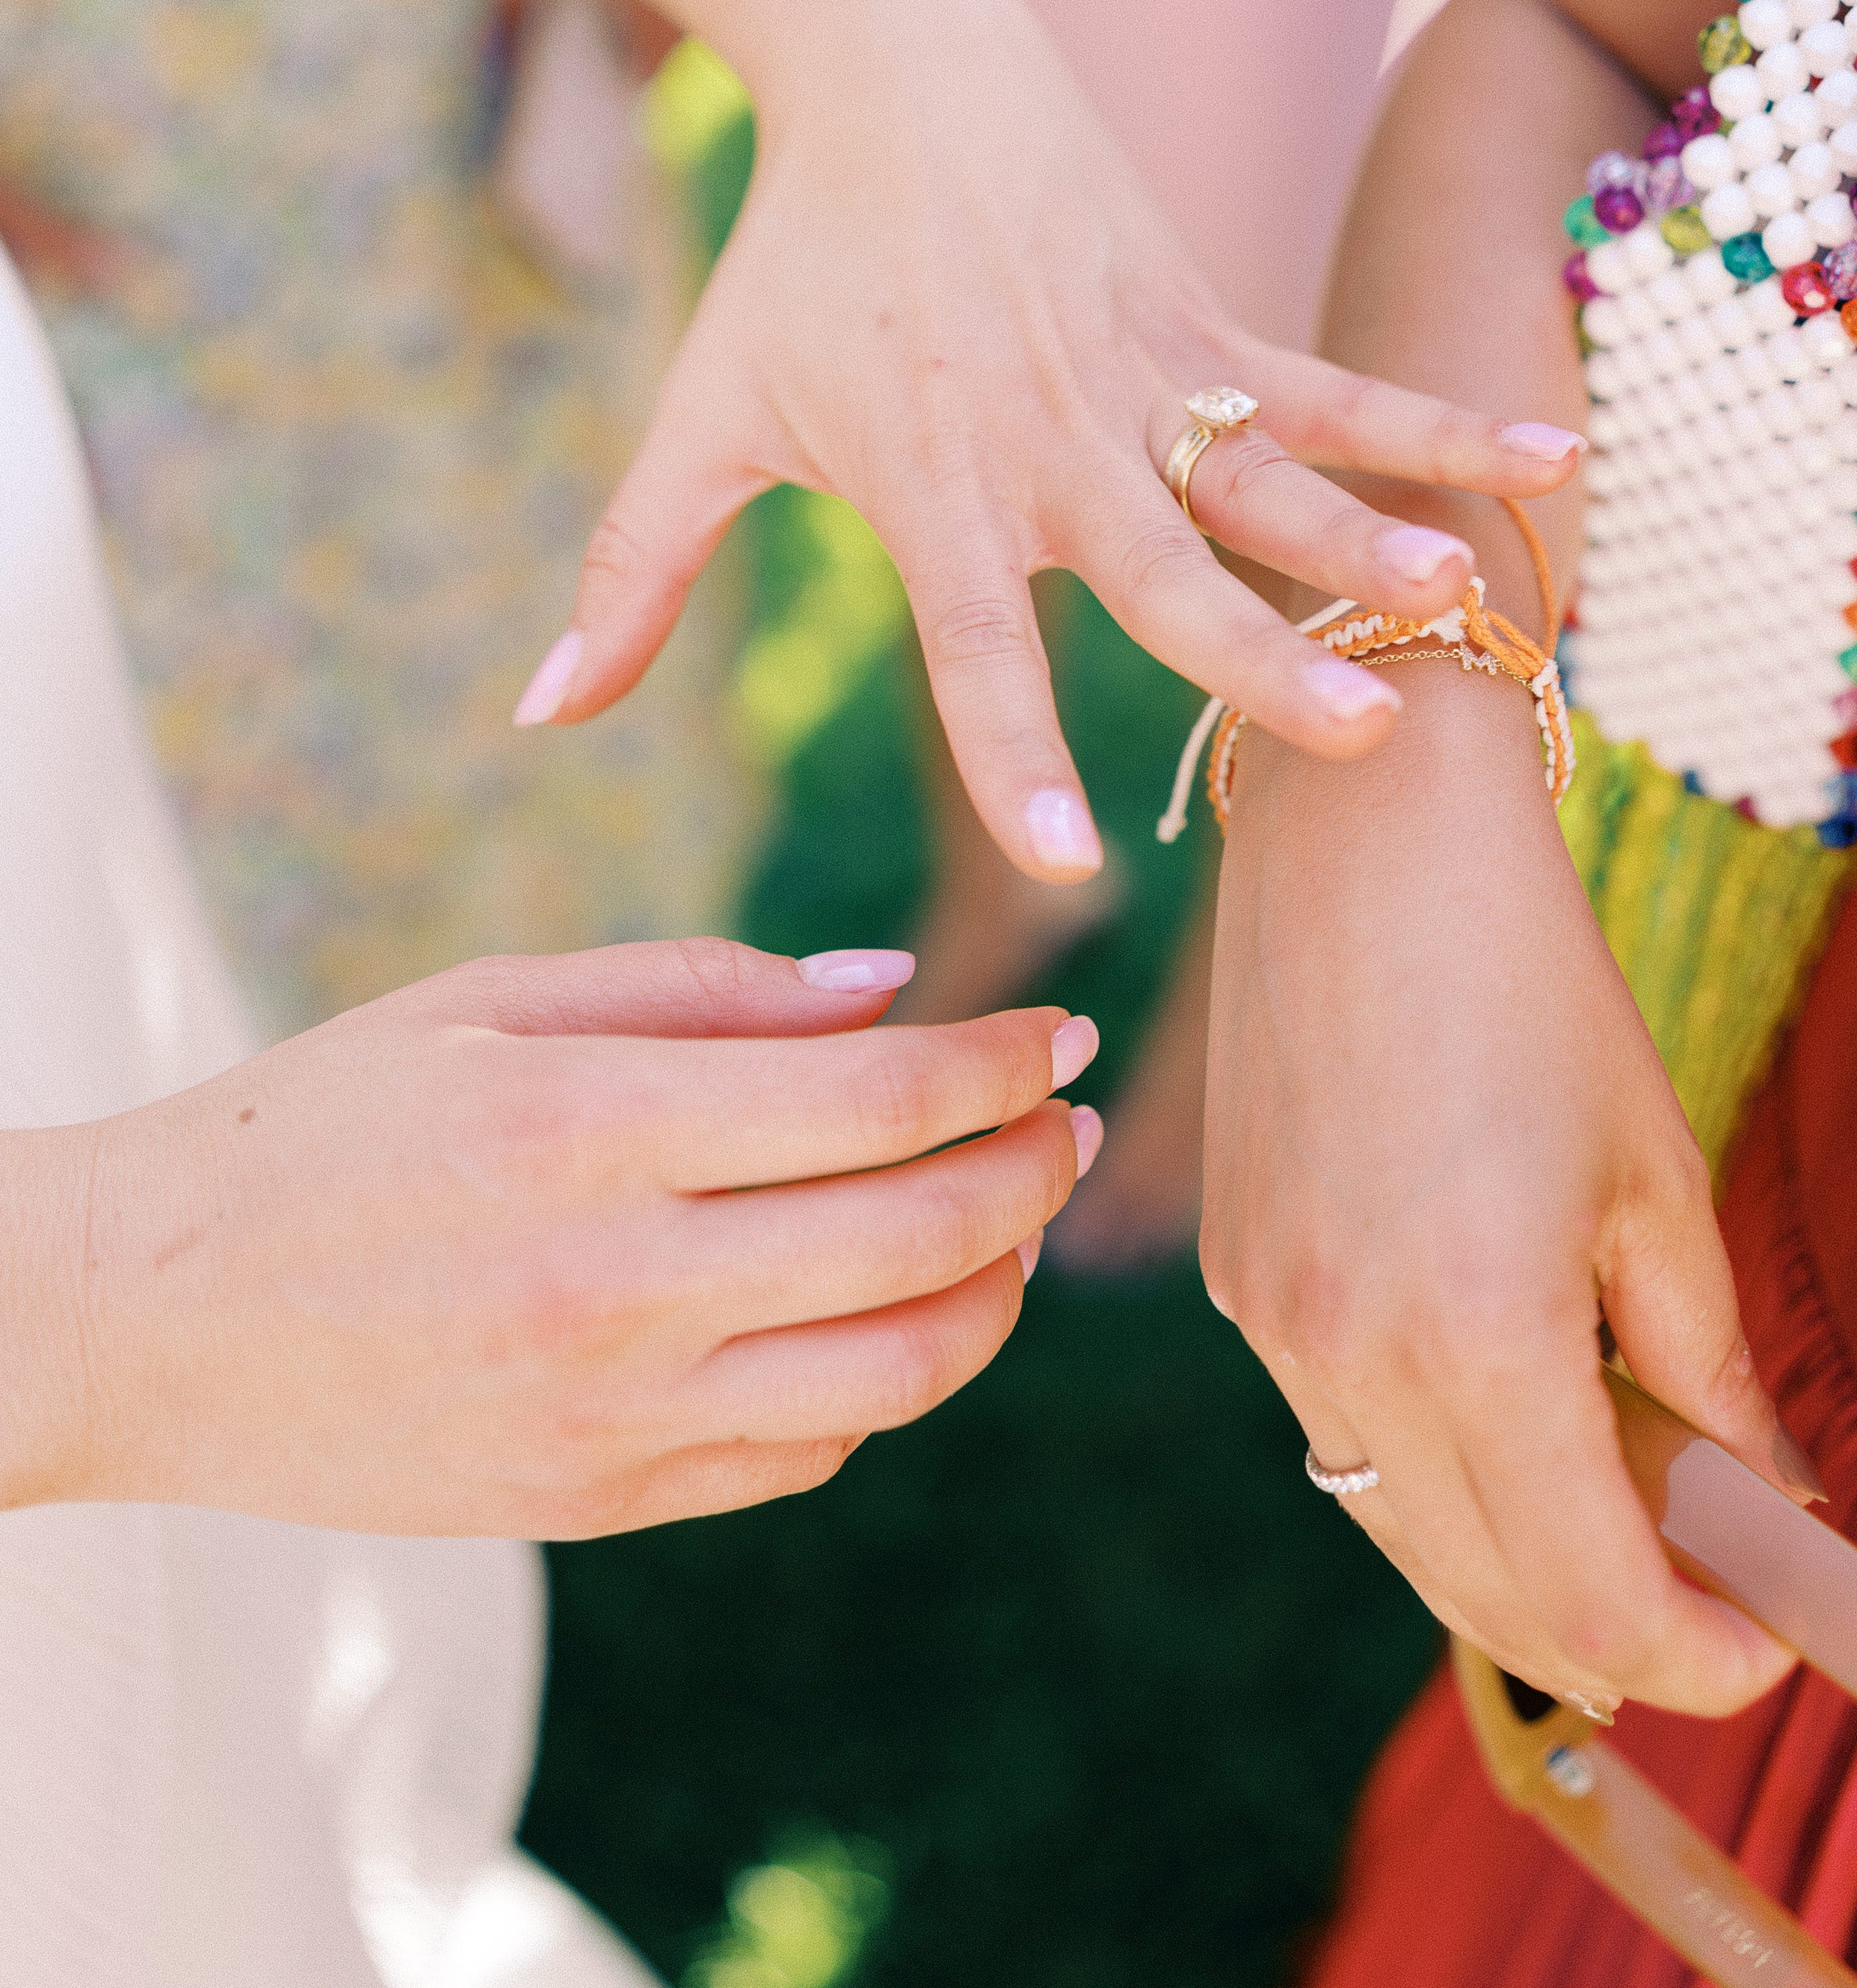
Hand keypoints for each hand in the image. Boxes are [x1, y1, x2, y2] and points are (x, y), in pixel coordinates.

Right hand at [0, 938, 1097, 1536]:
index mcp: (588, 1127)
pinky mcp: (598, 1505)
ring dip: (994, 1291)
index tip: (1055, 1032)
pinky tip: (886, 1312)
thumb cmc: (324, 1125)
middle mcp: (615, 1284)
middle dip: (1032, 1170)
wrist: (152, 1322)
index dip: (999, 1064)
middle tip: (1068, 1123)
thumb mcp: (489, 1000)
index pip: (878, 1102)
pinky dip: (885, 1381)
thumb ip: (700, 989)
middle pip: (918, 1239)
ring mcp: (611, 1418)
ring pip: (897, 1372)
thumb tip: (892, 988)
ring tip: (1012, 1225)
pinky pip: (806, 1454)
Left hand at [521, 0, 1584, 880]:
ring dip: (1367, 538)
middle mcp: (1048, 444)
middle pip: (1164, 573)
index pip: (978, 646)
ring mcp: (1140, 374)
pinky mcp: (1202, 315)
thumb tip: (534, 717)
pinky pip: (1331, 381)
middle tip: (1351, 736)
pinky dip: (1433, 423)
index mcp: (930, 489)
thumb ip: (628, 579)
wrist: (891, 65)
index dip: (1018, 753)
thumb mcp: (698, 424)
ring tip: (1458, 604)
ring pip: (1269, 475)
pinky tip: (1544, 467)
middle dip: (1258, 658)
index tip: (1069, 863)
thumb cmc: (788, 269)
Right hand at [1200, 675, 1811, 1715]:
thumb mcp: (1656, 1181)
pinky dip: (1431, 1469)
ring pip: (1401, 1528)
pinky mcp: (1236, 1278)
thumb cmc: (1531, 983)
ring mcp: (1272, 1323)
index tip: (1766, 1640)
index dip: (1695, 1653)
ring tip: (1620, 1518)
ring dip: (1515, 1562)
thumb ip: (1708, 1370)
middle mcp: (1350, 1356)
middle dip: (1613, 1635)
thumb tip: (1766, 1503)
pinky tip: (1505, 1414)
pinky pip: (1341, 1434)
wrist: (1363, 838)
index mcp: (1475, 1337)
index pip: (1592, 1598)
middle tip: (1711, 1606)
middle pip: (1488, 1594)